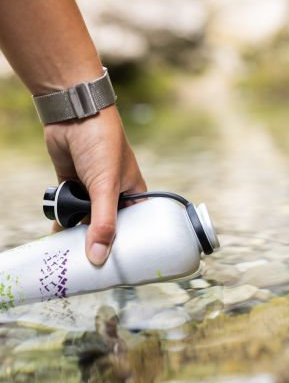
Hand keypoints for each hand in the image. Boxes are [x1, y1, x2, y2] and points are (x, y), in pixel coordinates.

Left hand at [44, 105, 146, 264]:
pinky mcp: (72, 186)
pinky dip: (63, 222)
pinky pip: (69, 211)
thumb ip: (103, 223)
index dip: (130, 247)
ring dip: (79, 234)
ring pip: (87, 221)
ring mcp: (92, 191)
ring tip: (72, 257)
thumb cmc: (103, 144)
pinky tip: (58, 237)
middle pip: (109, 227)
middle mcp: (115, 195)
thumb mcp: (106, 187)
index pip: (136, 228)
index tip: (121, 268)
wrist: (73, 114)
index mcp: (134, 195)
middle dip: (100, 244)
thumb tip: (98, 257)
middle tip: (93, 267)